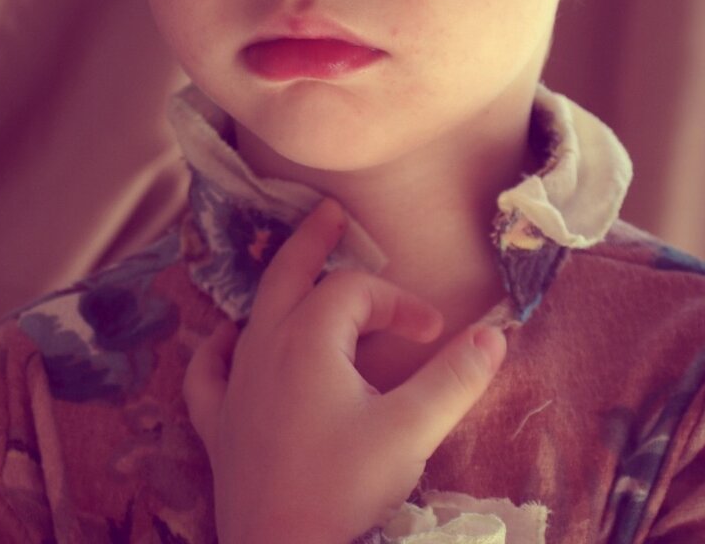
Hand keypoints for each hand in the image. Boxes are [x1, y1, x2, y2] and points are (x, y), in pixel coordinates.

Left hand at [183, 198, 506, 543]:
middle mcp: (263, 349)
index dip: (400, 302)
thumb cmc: (346, 493)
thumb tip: (496, 333)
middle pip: (288, 275)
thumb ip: (454, 379)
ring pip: (252, 316)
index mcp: (308, 340)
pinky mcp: (218, 428)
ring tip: (292, 271)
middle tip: (329, 212)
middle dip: (314, 242)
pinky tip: (226, 345)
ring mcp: (234, 388)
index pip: (357, 293)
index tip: (435, 334)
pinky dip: (220, 349)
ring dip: (277, 288)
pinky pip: (208, 372)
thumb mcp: (410, 433)